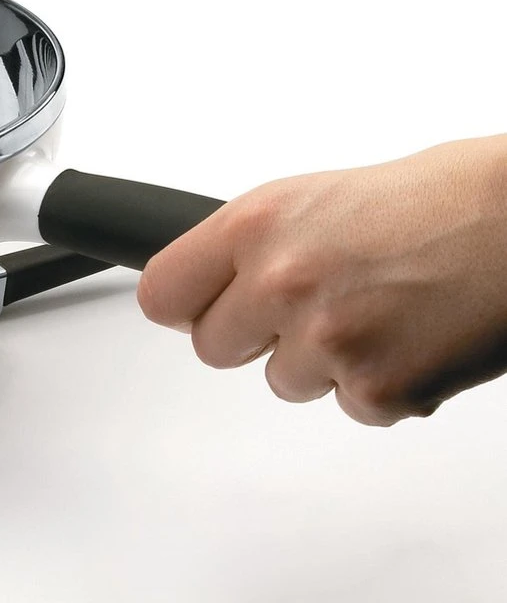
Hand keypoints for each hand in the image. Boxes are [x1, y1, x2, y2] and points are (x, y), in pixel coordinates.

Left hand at [137, 136, 506, 424]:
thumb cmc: (440, 198)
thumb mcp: (316, 197)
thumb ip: (256, 243)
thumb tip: (216, 281)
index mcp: (256, 224)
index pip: (163, 293)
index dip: (186, 304)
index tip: (200, 306)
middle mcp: (279, 280)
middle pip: (213, 348)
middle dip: (255, 336)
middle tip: (307, 307)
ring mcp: (325, 340)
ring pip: (283, 382)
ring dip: (322, 361)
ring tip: (379, 310)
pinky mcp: (376, 390)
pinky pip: (351, 406)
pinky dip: (381, 385)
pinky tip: (413, 337)